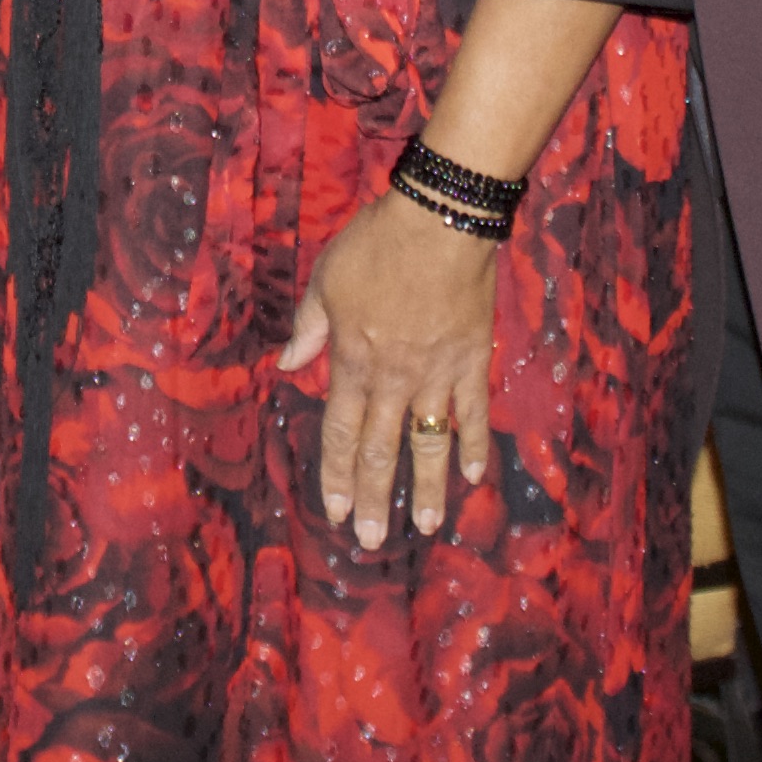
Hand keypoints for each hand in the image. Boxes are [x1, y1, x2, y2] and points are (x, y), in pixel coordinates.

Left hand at [276, 188, 502, 549]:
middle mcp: (393, 380)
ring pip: (429, 445)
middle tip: (370, 538)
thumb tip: (287, 366)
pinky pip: (474, 414)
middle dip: (372, 498)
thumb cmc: (376, 245)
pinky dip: (474, 445)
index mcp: (353, 362)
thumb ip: (308, 329)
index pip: (340, 432)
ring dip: (426, 489)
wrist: (440, 223)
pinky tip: (474, 475)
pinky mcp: (472, 363)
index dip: (335, 474)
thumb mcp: (326, 281)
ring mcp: (437, 376)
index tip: (331, 510)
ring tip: (425, 526)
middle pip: (380, 449)